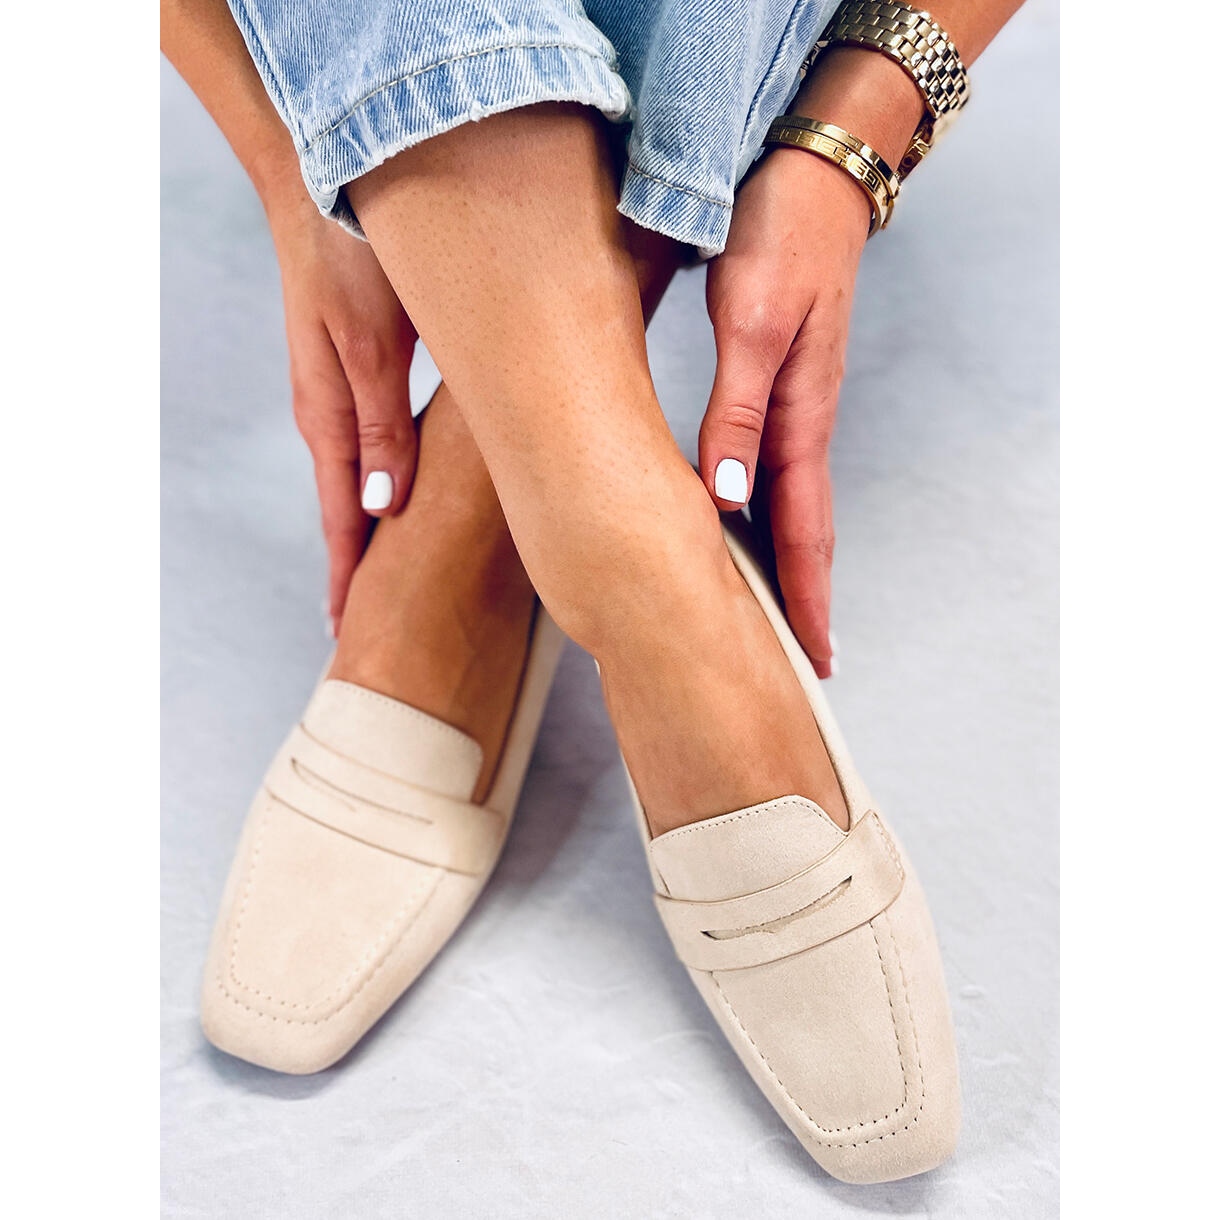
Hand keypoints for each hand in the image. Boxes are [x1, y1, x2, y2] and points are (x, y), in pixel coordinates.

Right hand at [266, 194, 418, 633]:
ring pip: (363, 478)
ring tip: (382, 575)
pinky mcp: (361, 371)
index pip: (343, 516)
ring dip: (370, 528)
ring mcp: (343, 394)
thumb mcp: (373, 348)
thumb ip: (381, 427)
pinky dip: (383, 483)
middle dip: (355, 564)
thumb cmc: (353, 260)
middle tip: (362, 620)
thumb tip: (384, 507)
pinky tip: (397, 496)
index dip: (348, 574)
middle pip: (349, 507)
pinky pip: (373, 445)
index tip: (346, 626)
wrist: (329, 189)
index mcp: (330, 419)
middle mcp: (331, 415)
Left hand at [700, 146, 871, 677]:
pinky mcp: (780, 387)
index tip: (809, 660)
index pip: (803, 532)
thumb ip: (736, 413)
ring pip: (790, 506)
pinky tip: (745, 528)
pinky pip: (775, 471)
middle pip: (805, 532)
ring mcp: (796, 407)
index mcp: (799, 418)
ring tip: (773, 617)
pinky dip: (765, 517)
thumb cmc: (779, 240)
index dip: (804, 599)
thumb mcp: (748, 322)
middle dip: (803, 600)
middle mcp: (803, 423)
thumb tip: (729, 500)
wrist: (811, 176)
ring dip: (785, 566)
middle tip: (798, 662)